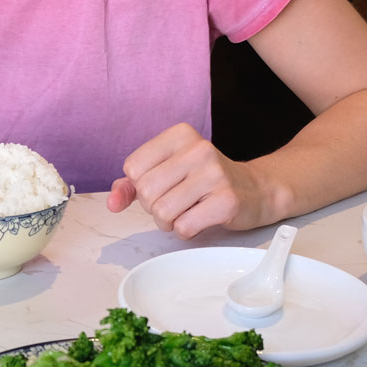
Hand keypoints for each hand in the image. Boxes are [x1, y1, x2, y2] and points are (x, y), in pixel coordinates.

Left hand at [105, 123, 271, 236]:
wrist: (255, 190)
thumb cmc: (204, 181)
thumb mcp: (166, 172)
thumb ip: (132, 185)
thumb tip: (112, 203)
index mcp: (179, 135)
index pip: (133, 168)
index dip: (142, 186)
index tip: (164, 184)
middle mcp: (198, 149)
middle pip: (146, 192)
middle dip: (155, 207)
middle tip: (177, 201)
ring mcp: (215, 174)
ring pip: (162, 212)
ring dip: (169, 222)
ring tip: (188, 211)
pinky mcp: (227, 201)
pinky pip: (183, 227)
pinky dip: (186, 231)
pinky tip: (201, 218)